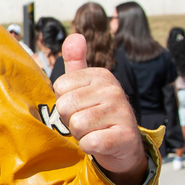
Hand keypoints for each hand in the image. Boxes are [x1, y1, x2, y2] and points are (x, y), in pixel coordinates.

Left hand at [52, 33, 147, 184]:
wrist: (123, 146)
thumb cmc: (98, 115)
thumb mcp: (86, 86)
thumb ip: (76, 62)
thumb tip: (74, 36)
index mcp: (101, 75)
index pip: (60, 87)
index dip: (65, 102)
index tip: (81, 107)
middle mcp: (113, 90)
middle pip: (65, 106)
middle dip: (70, 120)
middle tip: (87, 122)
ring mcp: (121, 112)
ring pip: (76, 125)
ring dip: (81, 134)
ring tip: (95, 131)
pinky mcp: (124, 136)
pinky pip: (89, 142)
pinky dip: (90, 147)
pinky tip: (101, 143)